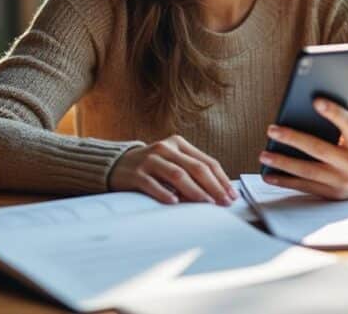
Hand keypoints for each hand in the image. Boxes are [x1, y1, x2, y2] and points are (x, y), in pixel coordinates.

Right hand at [109, 135, 236, 205]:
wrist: (116, 165)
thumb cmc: (151, 167)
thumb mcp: (172, 163)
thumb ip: (192, 172)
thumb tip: (219, 193)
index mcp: (179, 144)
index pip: (207, 162)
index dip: (221, 179)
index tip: (231, 195)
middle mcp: (166, 148)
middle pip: (195, 168)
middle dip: (213, 186)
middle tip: (223, 203)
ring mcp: (150, 159)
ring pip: (177, 175)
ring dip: (194, 191)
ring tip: (206, 203)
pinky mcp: (135, 173)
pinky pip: (152, 184)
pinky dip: (164, 193)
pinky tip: (174, 203)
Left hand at [259, 98, 347, 199]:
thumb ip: (341, 121)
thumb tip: (312, 102)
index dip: (333, 112)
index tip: (315, 100)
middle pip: (320, 149)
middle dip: (293, 139)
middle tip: (272, 130)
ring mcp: (342, 182)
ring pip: (308, 171)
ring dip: (283, 163)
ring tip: (264, 155)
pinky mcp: (332, 195)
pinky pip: (305, 187)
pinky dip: (285, 181)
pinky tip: (268, 175)